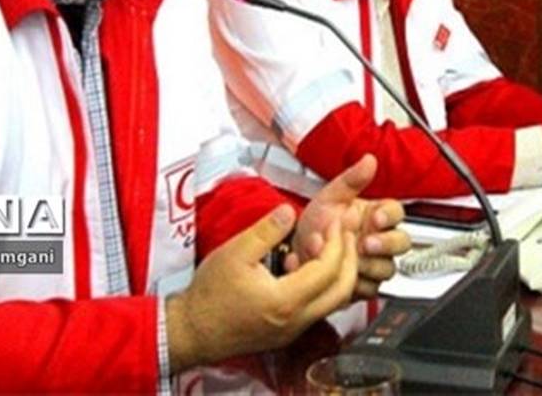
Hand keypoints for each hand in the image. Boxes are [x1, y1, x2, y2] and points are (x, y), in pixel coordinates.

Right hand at [165, 203, 356, 370]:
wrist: (192, 330)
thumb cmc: (209, 295)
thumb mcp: (235, 252)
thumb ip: (266, 231)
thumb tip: (290, 211)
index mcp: (285, 300)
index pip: (328, 270)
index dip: (337, 241)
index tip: (335, 221)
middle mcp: (295, 320)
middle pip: (343, 290)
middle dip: (350, 257)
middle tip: (346, 233)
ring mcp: (294, 329)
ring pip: (334, 301)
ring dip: (339, 271)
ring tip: (333, 244)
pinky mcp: (289, 331)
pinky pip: (318, 307)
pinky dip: (323, 284)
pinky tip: (309, 264)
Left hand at [289, 155, 411, 298]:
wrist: (296, 253)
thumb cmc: (316, 223)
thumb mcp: (330, 198)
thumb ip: (351, 180)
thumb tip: (368, 160)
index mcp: (376, 216)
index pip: (397, 213)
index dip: (390, 217)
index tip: (376, 218)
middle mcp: (380, 240)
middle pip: (401, 244)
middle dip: (385, 245)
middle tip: (364, 245)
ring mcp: (374, 264)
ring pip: (387, 269)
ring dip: (368, 266)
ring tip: (346, 261)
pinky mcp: (364, 286)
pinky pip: (369, 289)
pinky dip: (352, 284)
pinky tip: (338, 275)